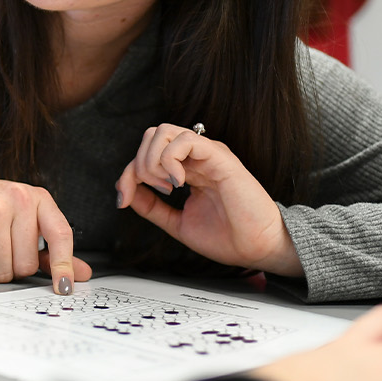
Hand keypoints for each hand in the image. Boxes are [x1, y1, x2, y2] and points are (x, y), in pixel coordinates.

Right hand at [0, 172, 91, 293]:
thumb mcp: (20, 219)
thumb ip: (50, 249)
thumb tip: (80, 273)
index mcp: (37, 198)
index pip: (61, 235)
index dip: (64, 265)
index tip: (65, 286)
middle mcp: (19, 200)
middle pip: (27, 264)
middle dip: (10, 266)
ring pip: (3, 270)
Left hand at [115, 123, 301, 274]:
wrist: (258, 248)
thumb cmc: (228, 237)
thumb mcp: (178, 222)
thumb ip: (153, 208)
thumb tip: (128, 194)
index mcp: (187, 170)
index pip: (146, 154)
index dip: (128, 175)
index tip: (123, 200)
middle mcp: (196, 158)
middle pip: (151, 136)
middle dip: (137, 164)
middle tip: (151, 190)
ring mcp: (208, 155)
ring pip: (163, 132)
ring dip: (152, 160)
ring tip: (165, 187)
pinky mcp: (220, 157)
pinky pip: (187, 140)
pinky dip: (170, 160)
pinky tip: (178, 183)